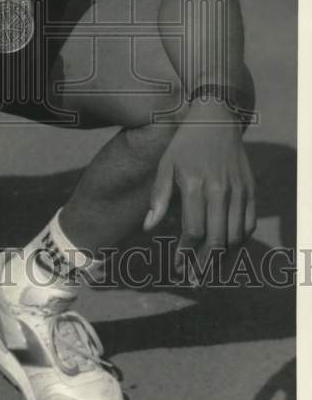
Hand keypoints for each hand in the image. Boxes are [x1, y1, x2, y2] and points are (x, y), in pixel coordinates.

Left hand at [143, 99, 255, 276]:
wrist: (216, 119)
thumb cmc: (185, 143)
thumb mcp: (165, 165)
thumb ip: (159, 197)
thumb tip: (148, 227)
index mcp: (195, 185)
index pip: (193, 231)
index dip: (185, 254)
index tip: (176, 266)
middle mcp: (220, 190)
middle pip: (216, 240)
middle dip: (204, 265)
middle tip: (194, 280)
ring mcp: (239, 191)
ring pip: (235, 237)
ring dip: (223, 259)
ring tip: (209, 273)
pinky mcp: (251, 190)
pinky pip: (248, 224)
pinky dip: (240, 243)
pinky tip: (227, 252)